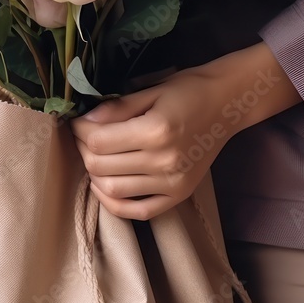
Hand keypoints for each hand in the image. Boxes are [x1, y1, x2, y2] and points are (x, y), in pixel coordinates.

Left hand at [71, 42, 299, 219]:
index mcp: (157, 131)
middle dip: (83, 150)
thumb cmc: (188, 91)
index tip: (77, 121)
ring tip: (96, 156)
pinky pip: (137, 211)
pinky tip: (105, 186)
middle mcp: (164, 161)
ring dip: (94, 174)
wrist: (226, 105)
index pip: (98, 141)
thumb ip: (116, 108)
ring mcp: (172, 183)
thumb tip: (84, 121)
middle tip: (84, 137)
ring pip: (112, 190)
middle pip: (100, 166)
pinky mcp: (178, 196)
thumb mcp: (150, 91)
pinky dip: (114, 203)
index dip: (79, 131)